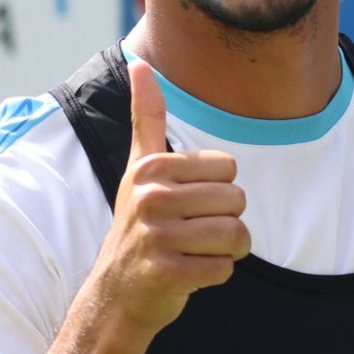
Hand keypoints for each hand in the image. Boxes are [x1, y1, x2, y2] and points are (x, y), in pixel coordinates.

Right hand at [86, 61, 247, 335]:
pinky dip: (215, 275)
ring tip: (193, 252)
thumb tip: (139, 61)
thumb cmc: (139, 226)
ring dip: (225, 250)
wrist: (116, 292)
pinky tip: (187, 273)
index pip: (230, 168)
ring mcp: (156, 236)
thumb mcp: (139, 169)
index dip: (219, 190)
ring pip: (237, 234)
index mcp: (151, 168)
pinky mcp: (166, 273)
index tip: (186, 204)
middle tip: (189, 233)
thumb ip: (147, 117)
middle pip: (237, 200)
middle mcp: (150, 197)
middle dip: (225, 221)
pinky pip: (225, 268)